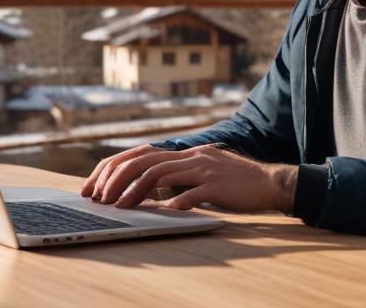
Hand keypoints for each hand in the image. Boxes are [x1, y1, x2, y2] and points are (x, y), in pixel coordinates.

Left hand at [82, 143, 296, 213]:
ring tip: (120, 207)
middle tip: (100, 198)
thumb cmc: (233, 184)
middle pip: (144, 161)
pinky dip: (174, 202)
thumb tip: (147, 189)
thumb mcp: (200, 175)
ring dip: (135, 191)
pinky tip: (162, 212)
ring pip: (160, 174)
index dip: (115, 167)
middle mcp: (191, 156)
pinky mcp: (216, 185)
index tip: (97, 185)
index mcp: (185, 153)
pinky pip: (191, 193)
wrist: (269, 183)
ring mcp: (203, 169)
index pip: (141, 153)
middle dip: (117, 178)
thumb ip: (177, 178)